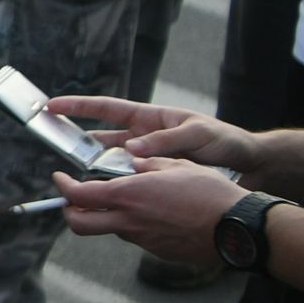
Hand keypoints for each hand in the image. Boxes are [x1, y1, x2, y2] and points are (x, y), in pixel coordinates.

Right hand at [50, 95, 250, 169]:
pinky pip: (130, 184)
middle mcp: (143, 139)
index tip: (52, 106)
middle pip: (102, 140)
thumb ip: (165, 141)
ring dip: (98, 171)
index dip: (79, 107)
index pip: (107, 109)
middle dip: (77, 142)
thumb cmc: (226, 142)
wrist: (251, 166)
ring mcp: (148, 160)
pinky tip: (109, 196)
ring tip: (79, 179)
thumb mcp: (198, 134)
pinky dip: (119, 188)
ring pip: (112, 165)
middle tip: (55, 147)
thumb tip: (132, 150)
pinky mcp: (156, 180)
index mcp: (150, 119)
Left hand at [58, 158, 246, 265]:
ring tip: (127, 201)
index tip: (60, 179)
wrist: (237, 228)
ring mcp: (143, 240)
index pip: (78, 195)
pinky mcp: (158, 251)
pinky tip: (155, 214)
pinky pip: (137, 237)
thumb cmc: (210, 193)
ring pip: (111, 230)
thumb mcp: (177, 166)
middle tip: (73, 200)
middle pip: (80, 224)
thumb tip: (136, 163)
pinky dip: (135, 225)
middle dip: (69, 212)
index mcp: (128, 195)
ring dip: (108, 217)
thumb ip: (149, 165)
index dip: (63, 187)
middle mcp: (129, 221)